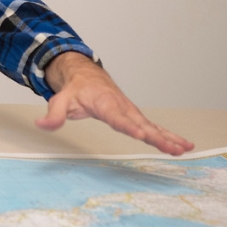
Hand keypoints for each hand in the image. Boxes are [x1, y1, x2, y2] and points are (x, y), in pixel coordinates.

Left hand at [38, 52, 193, 155]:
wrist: (86, 77)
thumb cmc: (75, 90)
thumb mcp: (60, 101)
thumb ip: (53, 115)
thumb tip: (41, 125)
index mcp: (105, 104)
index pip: (118, 118)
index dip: (129, 127)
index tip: (142, 135)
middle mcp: (122, 108)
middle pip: (141, 124)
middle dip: (158, 137)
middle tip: (173, 148)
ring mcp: (131, 112)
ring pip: (152, 126)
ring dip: (169, 138)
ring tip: (185, 149)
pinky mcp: (136, 117)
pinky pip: (155, 127)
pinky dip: (169, 136)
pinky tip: (184, 146)